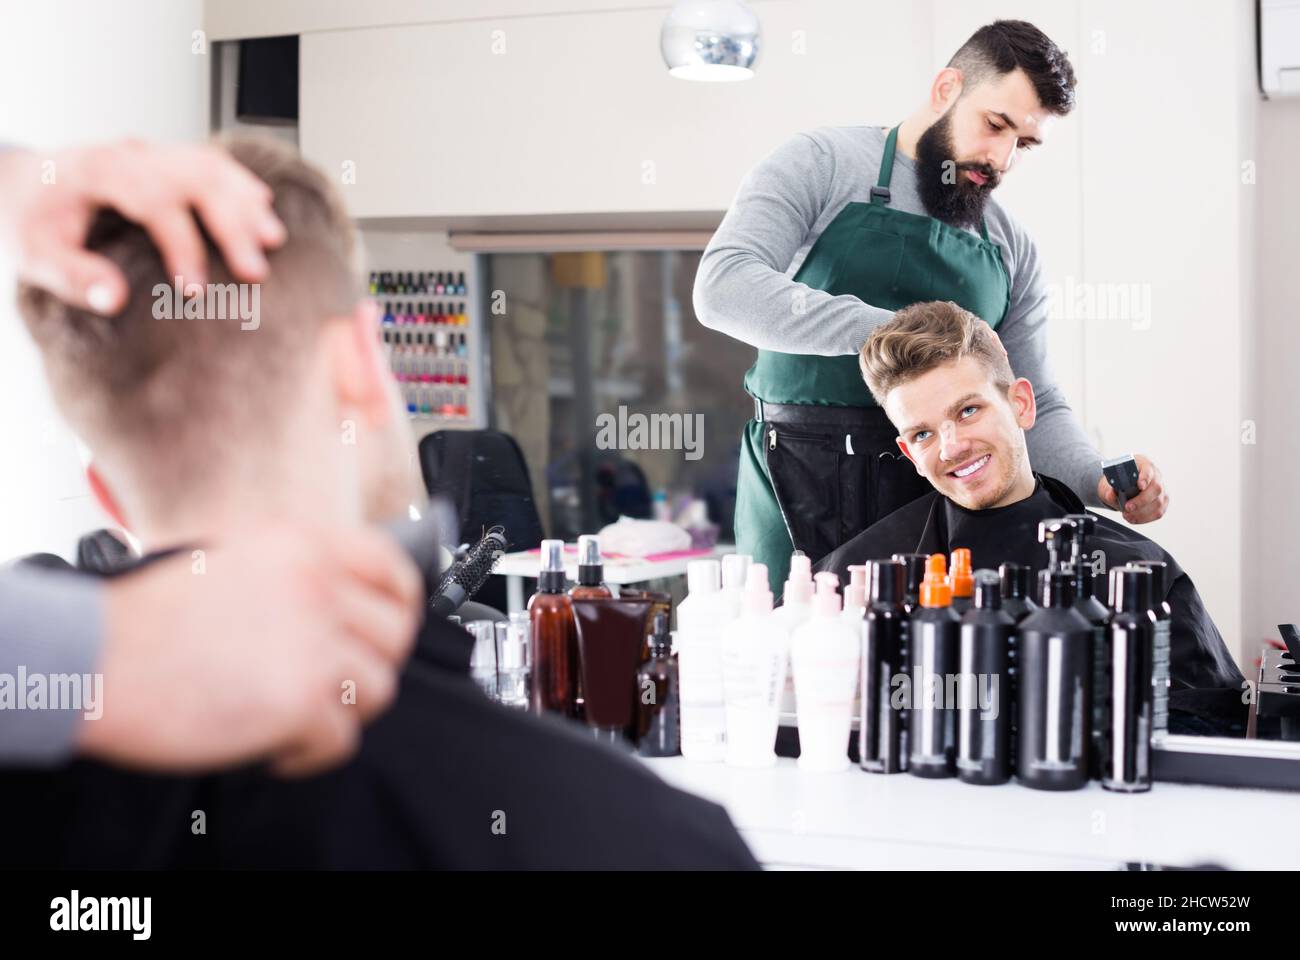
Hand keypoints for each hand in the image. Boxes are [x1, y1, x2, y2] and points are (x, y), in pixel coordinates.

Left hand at [0, 140, 284, 313]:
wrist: (23, 184)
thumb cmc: (31, 219)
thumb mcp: (33, 252)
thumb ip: (70, 275)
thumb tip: (113, 298)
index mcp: (97, 169)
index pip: (153, 199)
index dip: (181, 244)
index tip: (194, 289)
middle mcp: (132, 154)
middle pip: (195, 175)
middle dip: (231, 223)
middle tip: (255, 271)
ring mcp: (153, 153)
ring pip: (211, 165)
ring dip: (246, 203)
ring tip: (273, 239)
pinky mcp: (166, 160)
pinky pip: (212, 162)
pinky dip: (241, 185)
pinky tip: (264, 208)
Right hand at [80, 524, 421, 776]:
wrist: (92, 656)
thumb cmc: (147, 618)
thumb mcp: (232, 558)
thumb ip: (296, 572)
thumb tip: (346, 602)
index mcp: (302, 545)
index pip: (392, 567)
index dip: (402, 601)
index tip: (393, 622)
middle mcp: (317, 586)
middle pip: (394, 634)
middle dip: (369, 663)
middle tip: (335, 679)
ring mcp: (313, 643)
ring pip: (377, 688)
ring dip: (340, 709)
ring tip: (295, 712)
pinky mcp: (300, 700)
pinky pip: (341, 739)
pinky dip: (312, 751)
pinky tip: (278, 743)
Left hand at [1097, 453, 1167, 522]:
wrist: (1119, 486)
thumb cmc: (1117, 481)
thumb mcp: (1110, 482)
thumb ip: (1109, 489)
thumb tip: (1111, 494)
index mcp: (1143, 464)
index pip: (1148, 469)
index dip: (1145, 477)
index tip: (1140, 486)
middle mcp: (1156, 475)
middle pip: (1157, 488)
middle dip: (1142, 500)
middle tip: (1128, 507)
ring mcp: (1161, 489)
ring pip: (1159, 502)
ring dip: (1142, 512)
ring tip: (1127, 515)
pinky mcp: (1162, 501)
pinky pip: (1158, 512)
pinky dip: (1145, 518)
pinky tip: (1133, 518)